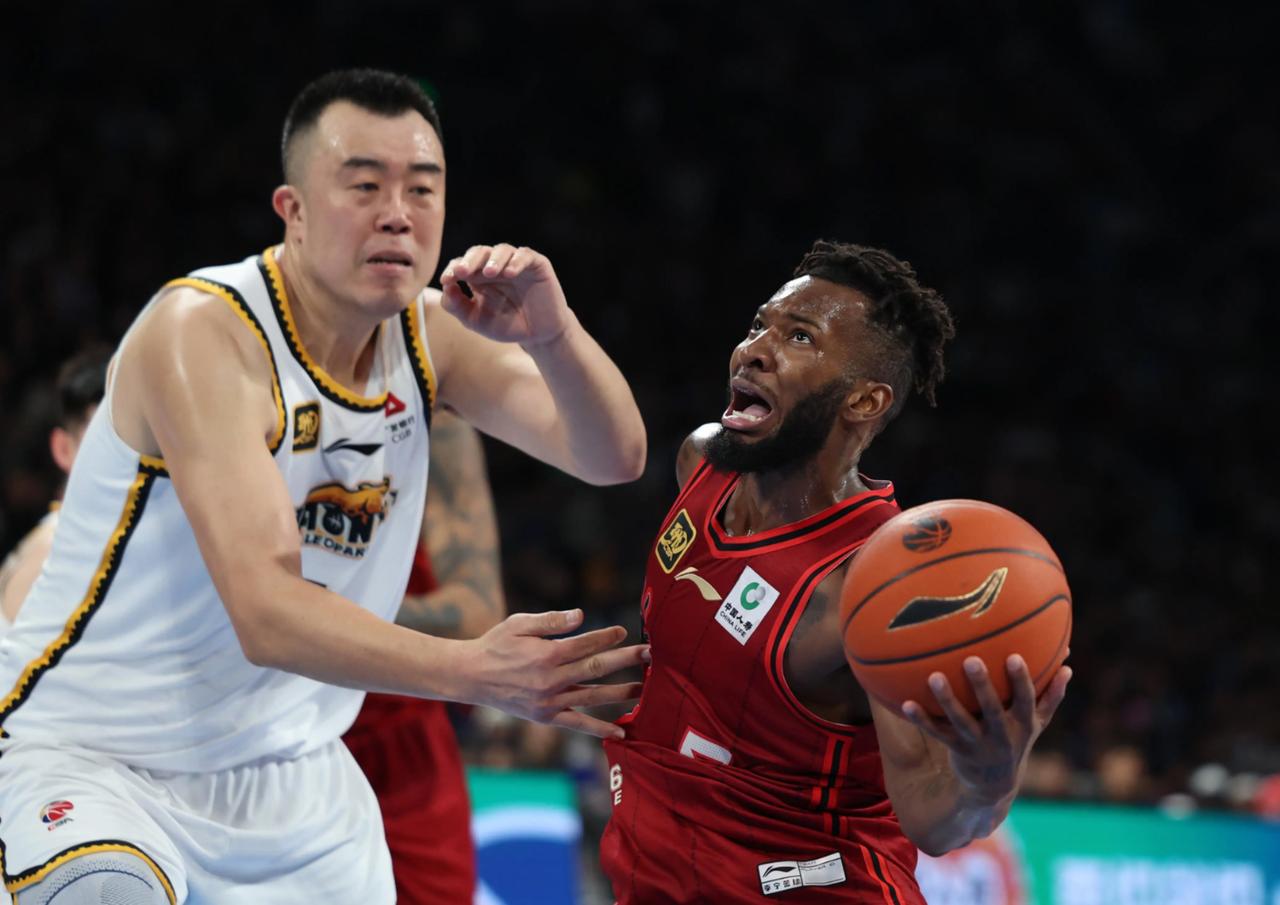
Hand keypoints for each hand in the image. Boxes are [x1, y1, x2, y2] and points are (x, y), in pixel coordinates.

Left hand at [439, 244, 574, 346]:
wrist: (538, 335)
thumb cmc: (506, 325)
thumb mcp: (475, 320)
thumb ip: (457, 306)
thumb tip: (445, 286)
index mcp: (478, 277)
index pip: (461, 265)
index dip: (453, 269)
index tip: (446, 280)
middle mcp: (496, 266)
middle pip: (479, 253)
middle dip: (469, 261)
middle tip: (462, 272)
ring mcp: (516, 263)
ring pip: (502, 250)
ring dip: (493, 260)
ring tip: (488, 274)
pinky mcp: (537, 265)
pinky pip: (525, 256)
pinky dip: (516, 261)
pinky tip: (510, 273)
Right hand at [461, 608, 646, 738]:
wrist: (471, 676)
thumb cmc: (496, 644)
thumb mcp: (519, 623)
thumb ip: (552, 620)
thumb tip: (581, 615)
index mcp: (546, 654)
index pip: (585, 644)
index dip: (606, 637)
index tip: (624, 631)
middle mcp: (550, 680)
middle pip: (596, 668)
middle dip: (626, 660)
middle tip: (651, 654)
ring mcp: (549, 701)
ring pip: (593, 696)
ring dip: (621, 693)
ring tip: (646, 688)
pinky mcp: (546, 717)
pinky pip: (577, 724)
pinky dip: (599, 729)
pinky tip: (620, 731)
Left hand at [901, 654, 1070, 800]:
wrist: (993, 786)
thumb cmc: (1016, 740)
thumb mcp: (1037, 723)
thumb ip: (1052, 695)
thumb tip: (1069, 664)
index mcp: (1023, 724)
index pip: (1025, 700)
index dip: (1021, 681)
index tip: (1015, 656)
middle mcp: (1001, 735)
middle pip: (992, 709)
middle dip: (982, 685)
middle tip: (971, 659)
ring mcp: (977, 744)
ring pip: (960, 720)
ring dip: (947, 699)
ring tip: (934, 677)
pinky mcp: (956, 750)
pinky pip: (937, 733)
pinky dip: (921, 719)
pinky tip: (905, 703)